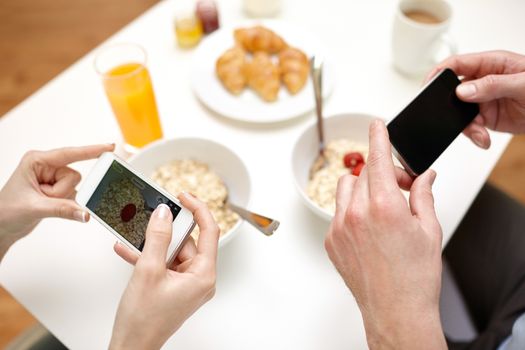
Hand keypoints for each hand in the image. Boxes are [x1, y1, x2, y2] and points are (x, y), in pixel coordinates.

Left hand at [0, 144, 114, 259]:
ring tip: (43, 204)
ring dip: (63, 200)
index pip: (69, 154)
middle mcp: (46, 167)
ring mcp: (53, 178)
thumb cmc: (6, 211)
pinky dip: (67, 205)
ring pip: (76, 187)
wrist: (0, 227)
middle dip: (63, 192)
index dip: (91, 151)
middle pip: (74, 175)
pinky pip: (75, 196)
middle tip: (46, 198)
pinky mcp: (58, 190)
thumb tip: (85, 213)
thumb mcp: (35, 208)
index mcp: (37, 161)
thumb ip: (63, 210)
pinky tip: (50, 207)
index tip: (109, 147)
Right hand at [109, 193, 219, 349]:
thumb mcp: (148, 270)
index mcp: (203, 275)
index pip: (209, 232)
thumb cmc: (143, 319)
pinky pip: (165, 264)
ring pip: (173, 252)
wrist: (131, 346)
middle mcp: (200, 279)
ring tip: (134, 236)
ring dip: (152, 244)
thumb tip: (164, 214)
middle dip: (166, 231)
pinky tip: (128, 250)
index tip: (183, 196)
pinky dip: (149, 257)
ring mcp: (187, 284)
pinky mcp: (175, 287)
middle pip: (188, 242)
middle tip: (152, 216)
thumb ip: (157, 238)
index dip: (198, 209)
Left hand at [324, 120, 445, 349]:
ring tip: (382, 206)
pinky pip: (338, 212)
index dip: (378, 136)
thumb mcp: (428, 230)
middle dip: (383, 171)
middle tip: (403, 185)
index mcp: (384, 206)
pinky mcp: (330, 241)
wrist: (395, 310)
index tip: (376, 124)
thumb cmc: (414, 277)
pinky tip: (369, 229)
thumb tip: (425, 176)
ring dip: (363, 187)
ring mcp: (339, 227)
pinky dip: (352, 211)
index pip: (378, 158)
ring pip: (346, 188)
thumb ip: (423, 195)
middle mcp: (356, 213)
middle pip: (364, 172)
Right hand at [426, 50, 524, 148]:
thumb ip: (492, 85)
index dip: (438, 73)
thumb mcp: (523, 84)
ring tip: (479, 134)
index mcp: (491, 63)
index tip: (428, 85)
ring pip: (459, 113)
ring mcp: (484, 100)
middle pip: (453, 91)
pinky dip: (474, 136)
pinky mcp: (487, 118)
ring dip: (466, 127)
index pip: (457, 64)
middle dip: (450, 107)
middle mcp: (483, 81)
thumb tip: (463, 90)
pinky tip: (484, 140)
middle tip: (452, 118)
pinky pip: (470, 127)